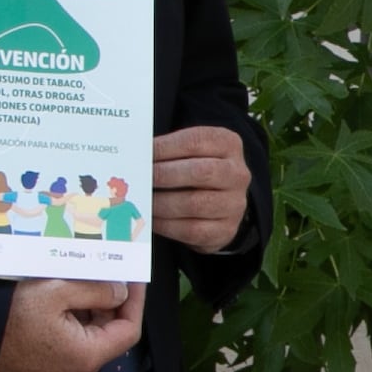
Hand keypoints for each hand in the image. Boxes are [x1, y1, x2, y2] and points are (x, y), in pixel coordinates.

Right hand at [0, 278, 144, 371]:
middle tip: (105, 275)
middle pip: (110, 335)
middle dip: (110, 303)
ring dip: (90, 311)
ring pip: (90, 338)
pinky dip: (73, 323)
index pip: (129, 330)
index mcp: (86, 356)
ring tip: (78, 283)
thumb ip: (96, 291)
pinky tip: (61, 301)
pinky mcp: (49, 371)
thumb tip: (119, 292)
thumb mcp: (55, 292)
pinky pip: (72, 345)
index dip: (134, 302)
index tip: (133, 281)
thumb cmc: (5, 320)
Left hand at [151, 125, 253, 252]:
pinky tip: (152, 218)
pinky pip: (192, 230)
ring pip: (195, 204)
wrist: (220, 202)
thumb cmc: (195, 170)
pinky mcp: (226, 230)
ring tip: (142, 200)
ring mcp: (235, 204)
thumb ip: (168, 150)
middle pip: (201, 172)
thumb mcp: (189, 152)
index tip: (142, 154)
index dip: (165, 147)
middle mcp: (237, 173)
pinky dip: (166, 225)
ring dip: (162, 203)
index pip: (196, 141)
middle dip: (165, 175)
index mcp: (228, 144)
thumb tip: (134, 156)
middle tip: (141, 178)